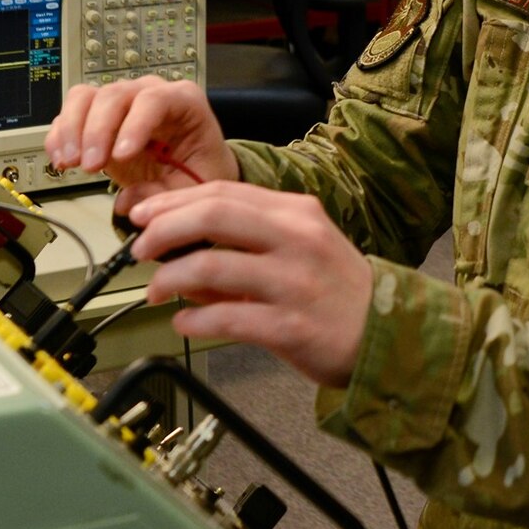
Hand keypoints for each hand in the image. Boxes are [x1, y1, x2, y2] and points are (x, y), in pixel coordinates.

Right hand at [44, 78, 238, 212]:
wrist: (192, 171)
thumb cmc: (200, 171)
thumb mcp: (196, 189)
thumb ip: (166, 195)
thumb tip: (128, 202)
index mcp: (183, 102)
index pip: (154, 100)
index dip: (134, 125)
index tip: (120, 156)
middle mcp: (149, 94)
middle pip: (114, 95)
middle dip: (97, 131)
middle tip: (90, 167)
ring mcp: (121, 103)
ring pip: (86, 97)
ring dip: (72, 129)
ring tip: (70, 163)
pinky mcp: (98, 117)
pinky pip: (71, 113)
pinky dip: (61, 135)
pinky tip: (61, 160)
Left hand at [128, 182, 371, 388]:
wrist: (388, 336)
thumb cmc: (337, 292)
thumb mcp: (299, 248)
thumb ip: (246, 242)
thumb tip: (183, 247)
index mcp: (297, 213)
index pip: (223, 191)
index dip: (173, 201)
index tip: (142, 213)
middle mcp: (297, 240)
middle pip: (213, 216)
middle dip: (164, 229)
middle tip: (140, 248)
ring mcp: (294, 283)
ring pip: (211, 267)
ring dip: (170, 279)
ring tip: (156, 290)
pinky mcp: (291, 327)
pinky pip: (227, 317)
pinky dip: (194, 320)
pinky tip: (183, 323)